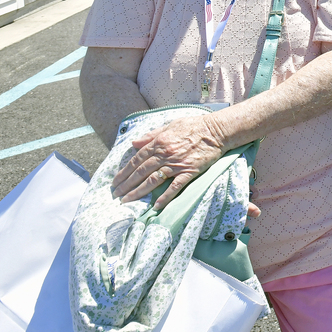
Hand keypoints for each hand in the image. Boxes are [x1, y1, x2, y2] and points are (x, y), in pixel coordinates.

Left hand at [111, 113, 227, 209]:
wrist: (217, 130)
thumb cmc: (194, 125)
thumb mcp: (170, 125)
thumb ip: (151, 135)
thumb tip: (134, 143)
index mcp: (159, 142)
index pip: (136, 159)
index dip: (124, 172)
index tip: (115, 181)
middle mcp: (165, 154)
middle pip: (141, 172)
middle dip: (126, 185)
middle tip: (116, 195)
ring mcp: (177, 164)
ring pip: (153, 180)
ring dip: (138, 192)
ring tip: (127, 201)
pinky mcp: (189, 171)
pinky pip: (175, 187)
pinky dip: (165, 197)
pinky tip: (156, 206)